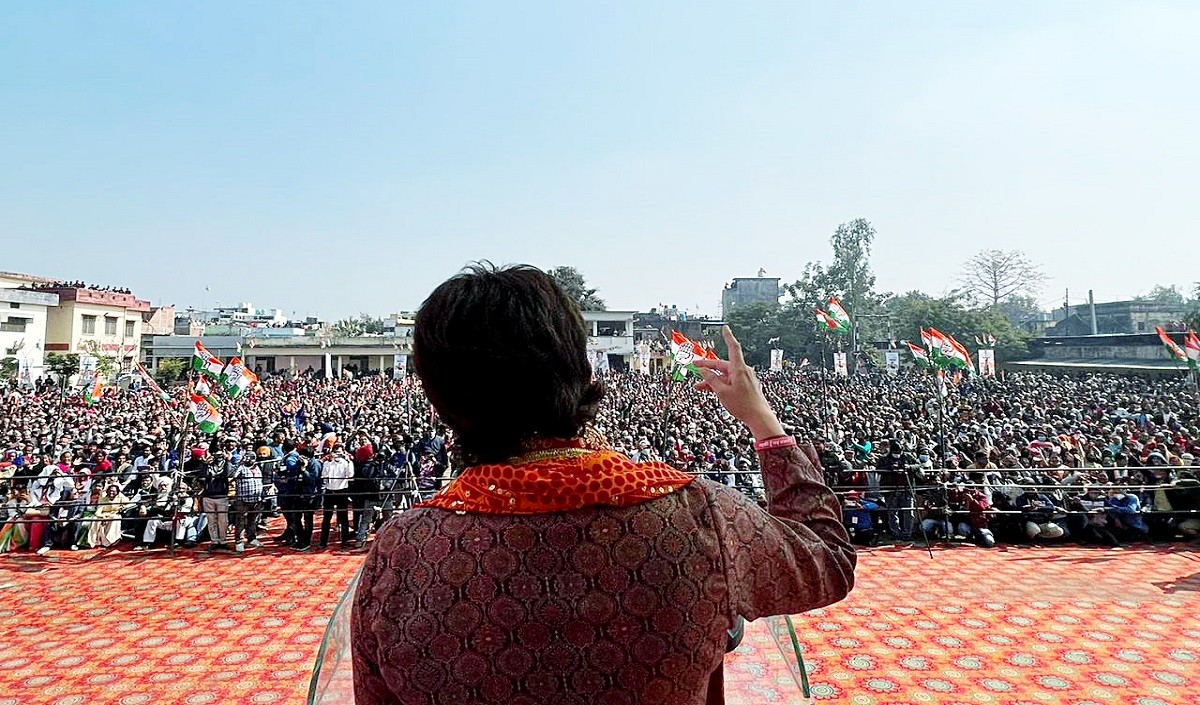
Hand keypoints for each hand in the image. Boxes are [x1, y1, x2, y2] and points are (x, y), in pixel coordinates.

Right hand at [692, 326, 784, 441]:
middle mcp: (743, 371)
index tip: (725, 328)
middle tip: (694, 366)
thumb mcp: (722, 392)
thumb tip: (703, 370)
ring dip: (712, 380)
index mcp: (739, 369)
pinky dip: (719, 385)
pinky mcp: (745, 386)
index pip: (733, 347)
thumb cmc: (743, 405)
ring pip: (724, 376)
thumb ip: (711, 379)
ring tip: (698, 387)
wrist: (759, 417)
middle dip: (708, 368)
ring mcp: (744, 379)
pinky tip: (709, 390)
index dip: (728, 337)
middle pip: (723, 365)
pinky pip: (729, 382)